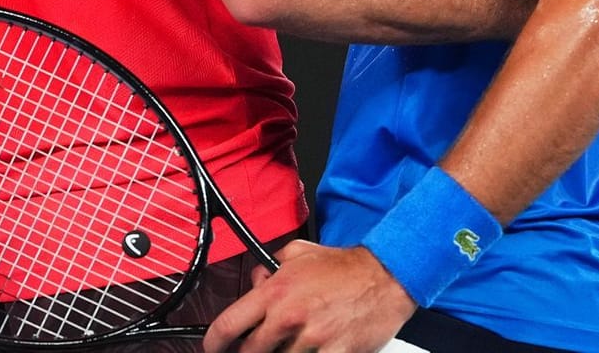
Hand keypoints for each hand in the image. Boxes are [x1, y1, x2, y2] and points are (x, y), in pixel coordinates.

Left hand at [203, 241, 415, 352]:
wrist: (386, 277)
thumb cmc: (346, 268)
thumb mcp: (300, 254)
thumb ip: (271, 266)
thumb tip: (255, 280)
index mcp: (276, 291)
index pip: (229, 323)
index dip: (214, 342)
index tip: (213, 348)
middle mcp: (289, 316)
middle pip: (250, 351)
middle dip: (249, 352)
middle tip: (255, 347)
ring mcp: (312, 338)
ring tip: (293, 343)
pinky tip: (312, 350)